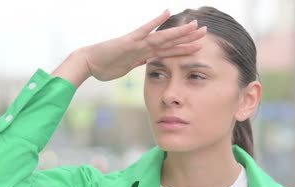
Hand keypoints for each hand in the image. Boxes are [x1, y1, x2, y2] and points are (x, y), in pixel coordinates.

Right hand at [83, 10, 206, 80]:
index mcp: (144, 53)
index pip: (168, 50)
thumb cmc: (105, 65)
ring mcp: (139, 43)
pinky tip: (167, 12)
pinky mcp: (131, 41)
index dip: (184, 47)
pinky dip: (156, 21)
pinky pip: (146, 31)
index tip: (199, 45)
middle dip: (189, 37)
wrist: (89, 62)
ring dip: (180, 33)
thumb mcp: (126, 66)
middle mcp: (144, 46)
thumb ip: (138, 62)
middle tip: (205, 31)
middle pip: (170, 42)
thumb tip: (147, 62)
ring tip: (195, 26)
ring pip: (164, 38)